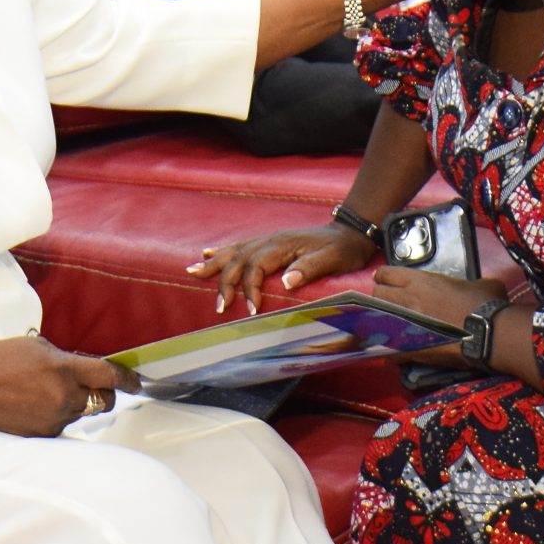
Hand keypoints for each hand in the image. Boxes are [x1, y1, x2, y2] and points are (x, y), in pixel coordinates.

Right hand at [0, 335, 135, 436]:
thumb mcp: (34, 347)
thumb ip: (64, 359)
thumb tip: (82, 370)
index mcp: (63, 370)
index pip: (109, 376)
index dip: (128, 379)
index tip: (136, 382)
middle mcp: (63, 398)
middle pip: (103, 401)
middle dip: (103, 393)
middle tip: (92, 385)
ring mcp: (53, 420)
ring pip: (80, 413)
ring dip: (72, 403)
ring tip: (42, 391)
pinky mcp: (42, 436)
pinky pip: (60, 424)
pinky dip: (54, 414)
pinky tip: (31, 405)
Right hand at [189, 225, 376, 315]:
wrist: (350, 233)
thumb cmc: (342, 250)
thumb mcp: (332, 260)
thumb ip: (309, 269)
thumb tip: (286, 281)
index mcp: (282, 245)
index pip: (256, 267)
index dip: (250, 288)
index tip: (251, 310)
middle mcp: (270, 240)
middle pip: (238, 259)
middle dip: (224, 281)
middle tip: (218, 305)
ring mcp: (268, 239)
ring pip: (234, 250)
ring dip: (214, 263)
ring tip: (192, 271)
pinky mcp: (270, 242)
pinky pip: (240, 245)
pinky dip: (223, 251)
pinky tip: (209, 253)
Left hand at [366, 266, 508, 366]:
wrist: (488, 333)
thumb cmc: (485, 304)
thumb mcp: (480, 283)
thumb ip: (467, 283)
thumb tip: (473, 288)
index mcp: (421, 281)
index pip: (387, 274)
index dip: (384, 277)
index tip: (384, 280)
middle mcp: (408, 299)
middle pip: (377, 294)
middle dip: (381, 297)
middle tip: (388, 302)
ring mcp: (407, 324)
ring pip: (378, 319)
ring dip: (382, 320)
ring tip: (389, 325)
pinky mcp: (410, 347)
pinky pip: (388, 348)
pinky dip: (389, 349)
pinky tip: (392, 351)